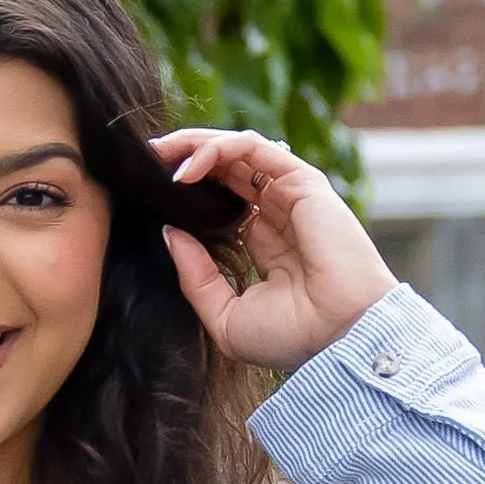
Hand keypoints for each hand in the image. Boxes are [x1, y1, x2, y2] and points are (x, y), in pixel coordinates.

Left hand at [149, 123, 397, 378]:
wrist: (338, 338)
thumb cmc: (292, 338)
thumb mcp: (225, 317)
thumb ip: (195, 276)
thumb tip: (169, 233)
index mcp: (263, 243)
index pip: (220, 199)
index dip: (187, 190)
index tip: (150, 192)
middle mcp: (277, 213)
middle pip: (224, 168)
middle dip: (182, 157)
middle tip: (146, 160)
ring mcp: (290, 195)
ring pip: (236, 150)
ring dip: (194, 145)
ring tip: (160, 156)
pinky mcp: (302, 181)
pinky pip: (252, 147)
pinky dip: (216, 149)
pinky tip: (187, 170)